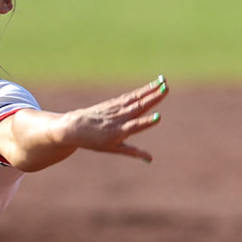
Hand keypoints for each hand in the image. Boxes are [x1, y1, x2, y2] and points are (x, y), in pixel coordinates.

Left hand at [53, 74, 168, 162]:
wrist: (74, 128)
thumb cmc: (95, 142)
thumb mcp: (113, 149)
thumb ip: (133, 152)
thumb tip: (151, 159)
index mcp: (118, 132)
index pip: (135, 127)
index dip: (147, 122)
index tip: (158, 117)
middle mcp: (118, 119)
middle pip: (138, 107)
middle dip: (153, 98)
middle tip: (166, 88)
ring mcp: (116, 108)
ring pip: (136, 98)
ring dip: (150, 90)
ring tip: (164, 82)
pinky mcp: (114, 102)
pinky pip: (130, 96)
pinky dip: (142, 90)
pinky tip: (153, 85)